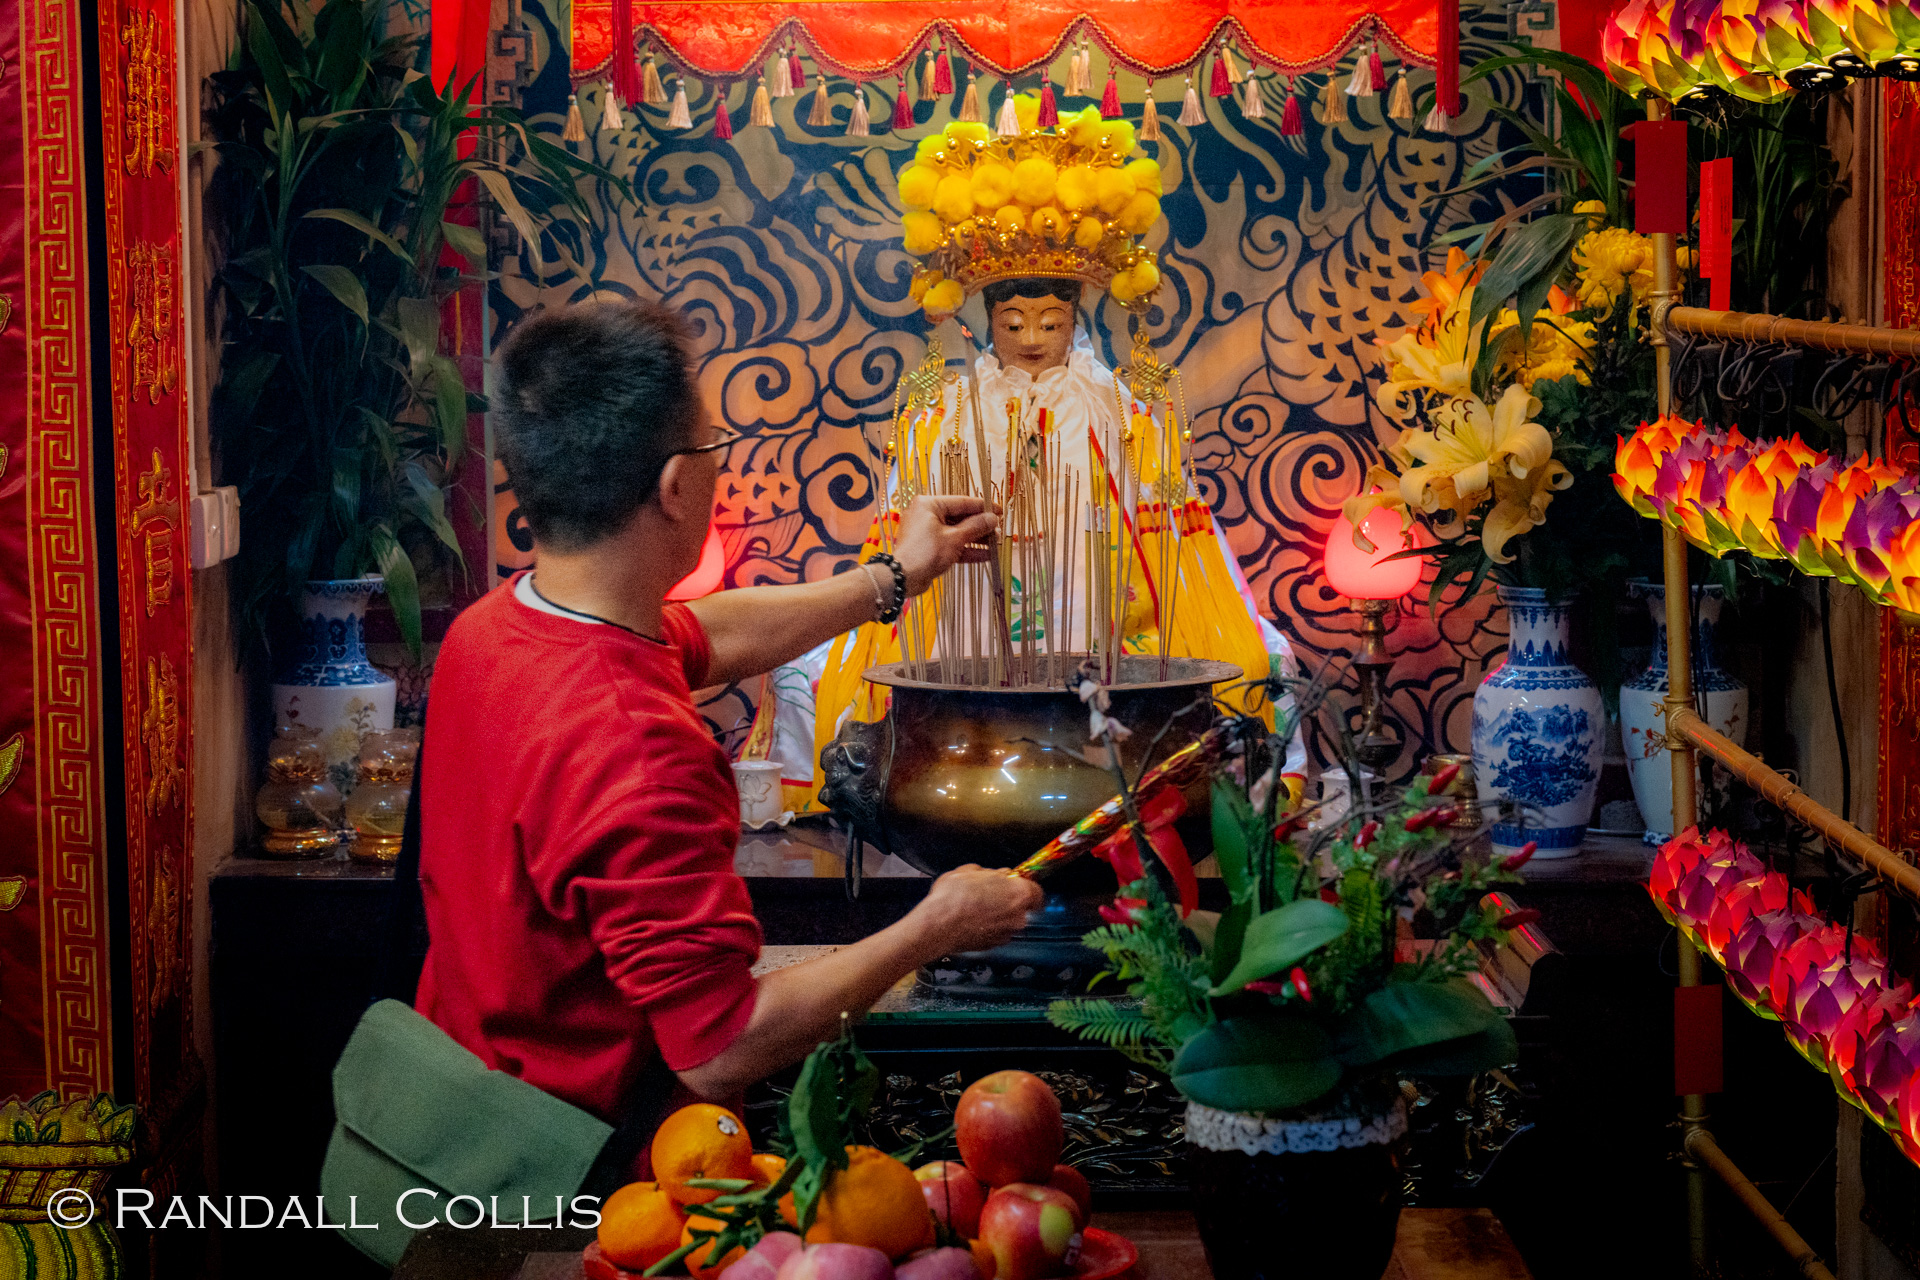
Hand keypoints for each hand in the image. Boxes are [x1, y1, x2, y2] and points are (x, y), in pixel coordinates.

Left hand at [892, 495, 999, 596]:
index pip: (962, 502)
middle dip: (981, 526)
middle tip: (999, 531)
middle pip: (960, 517)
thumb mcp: (955, 538)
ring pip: (957, 533)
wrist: (904, 578)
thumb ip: (976, 527)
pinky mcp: (930, 548)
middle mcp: (927, 515)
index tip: (1000, 511)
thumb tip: (993, 518)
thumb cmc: (928, 552)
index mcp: (930, 504)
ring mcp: (928, 532)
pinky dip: (966, 550)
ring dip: (976, 539)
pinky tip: (986, 556)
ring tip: (996, 544)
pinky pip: (951, 545)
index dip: (983, 507)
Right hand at [911, 864, 1044, 956]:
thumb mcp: (971, 871)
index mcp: (1019, 893)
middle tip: (989, 893)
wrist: (938, 925)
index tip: (1018, 884)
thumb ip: (991, 873)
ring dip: (997, 915)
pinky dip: (987, 928)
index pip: (1037, 892)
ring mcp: (1006, 934)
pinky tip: (971, 921)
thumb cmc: (954, 896)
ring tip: (975, 908)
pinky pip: (995, 933)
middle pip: (1021, 907)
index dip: (1026, 887)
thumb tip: (996, 876)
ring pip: (1007, 921)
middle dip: (1008, 901)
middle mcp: (1018, 916)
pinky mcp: (992, 946)